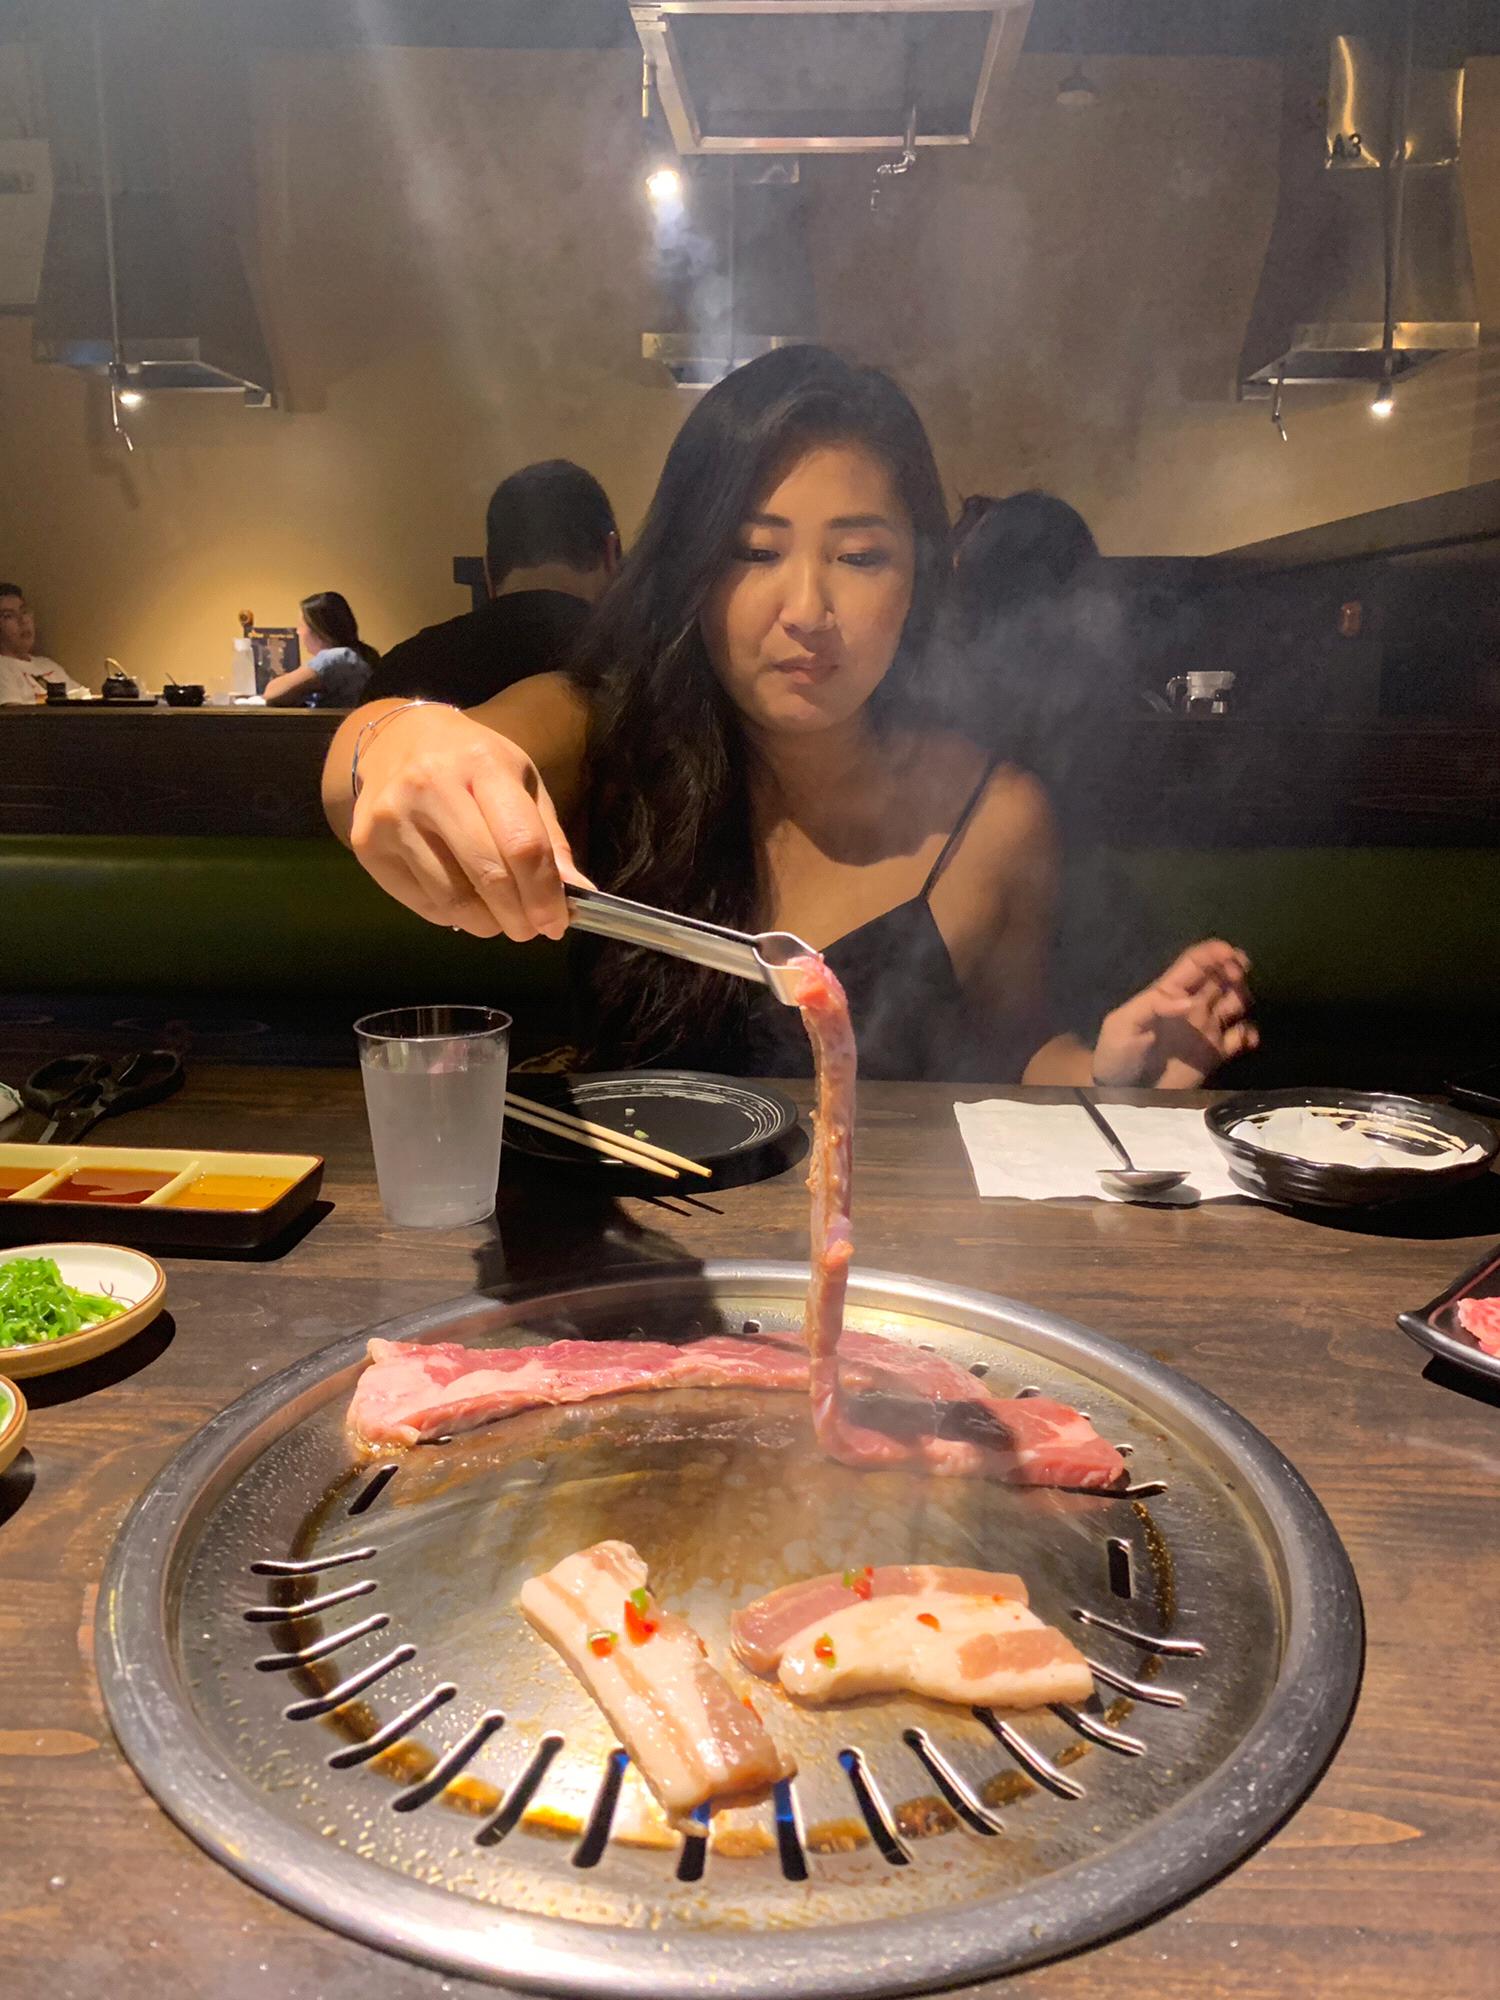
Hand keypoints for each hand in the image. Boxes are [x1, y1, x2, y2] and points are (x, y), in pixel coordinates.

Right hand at [349, 705, 587, 940]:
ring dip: (487, 923)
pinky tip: (464, 901)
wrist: (394, 740)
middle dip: (519, 917)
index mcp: (481, 764)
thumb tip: (578, 895)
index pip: (522, 843)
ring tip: (500, 918)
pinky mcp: (368, 846)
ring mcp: (392, 818)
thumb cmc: (469, 762)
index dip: (545, 893)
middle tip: (531, 929)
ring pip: (453, 901)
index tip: (557, 923)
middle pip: (488, 877)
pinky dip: (453, 916)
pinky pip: (424, 904)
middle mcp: (430, 787)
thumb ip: (548, 837)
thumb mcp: (519, 780)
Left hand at [1091, 939, 1256, 1087]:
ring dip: (1242, 996)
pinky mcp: (1215, 1053)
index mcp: (1169, 993)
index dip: (1214, 953)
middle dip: (1233, 969)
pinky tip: (1246, 1039)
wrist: (1121, 1092)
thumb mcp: (1123, 1024)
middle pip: (1219, 976)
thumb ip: (1153, 1006)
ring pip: (1234, 1001)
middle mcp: (1192, 1005)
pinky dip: (1249, 1033)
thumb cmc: (1117, 1054)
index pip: (1195, 963)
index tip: (1231, 954)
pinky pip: (1240, 1037)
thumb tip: (1190, 1002)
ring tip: (1237, 1006)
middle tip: (1238, 975)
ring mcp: (1205, 1028)